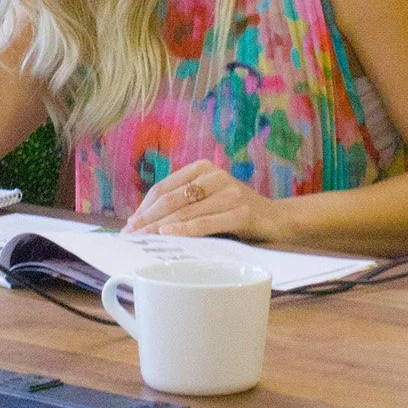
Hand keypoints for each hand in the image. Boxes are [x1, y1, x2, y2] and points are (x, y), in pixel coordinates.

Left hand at [123, 161, 281, 240]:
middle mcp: (216, 176)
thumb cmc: (236, 212)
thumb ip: (183, 204)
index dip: (145, 206)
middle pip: (172, 198)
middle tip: (131, 235)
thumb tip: (143, 221)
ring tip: (143, 239)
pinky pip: (206, 223)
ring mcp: (230, 193)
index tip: (130, 224)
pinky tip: (167, 234)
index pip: (165, 187)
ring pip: (186, 211)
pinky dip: (184, 229)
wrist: (277, 219)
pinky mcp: (241, 213)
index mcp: (203, 168)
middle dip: (147, 218)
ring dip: (160, 227)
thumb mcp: (209, 201)